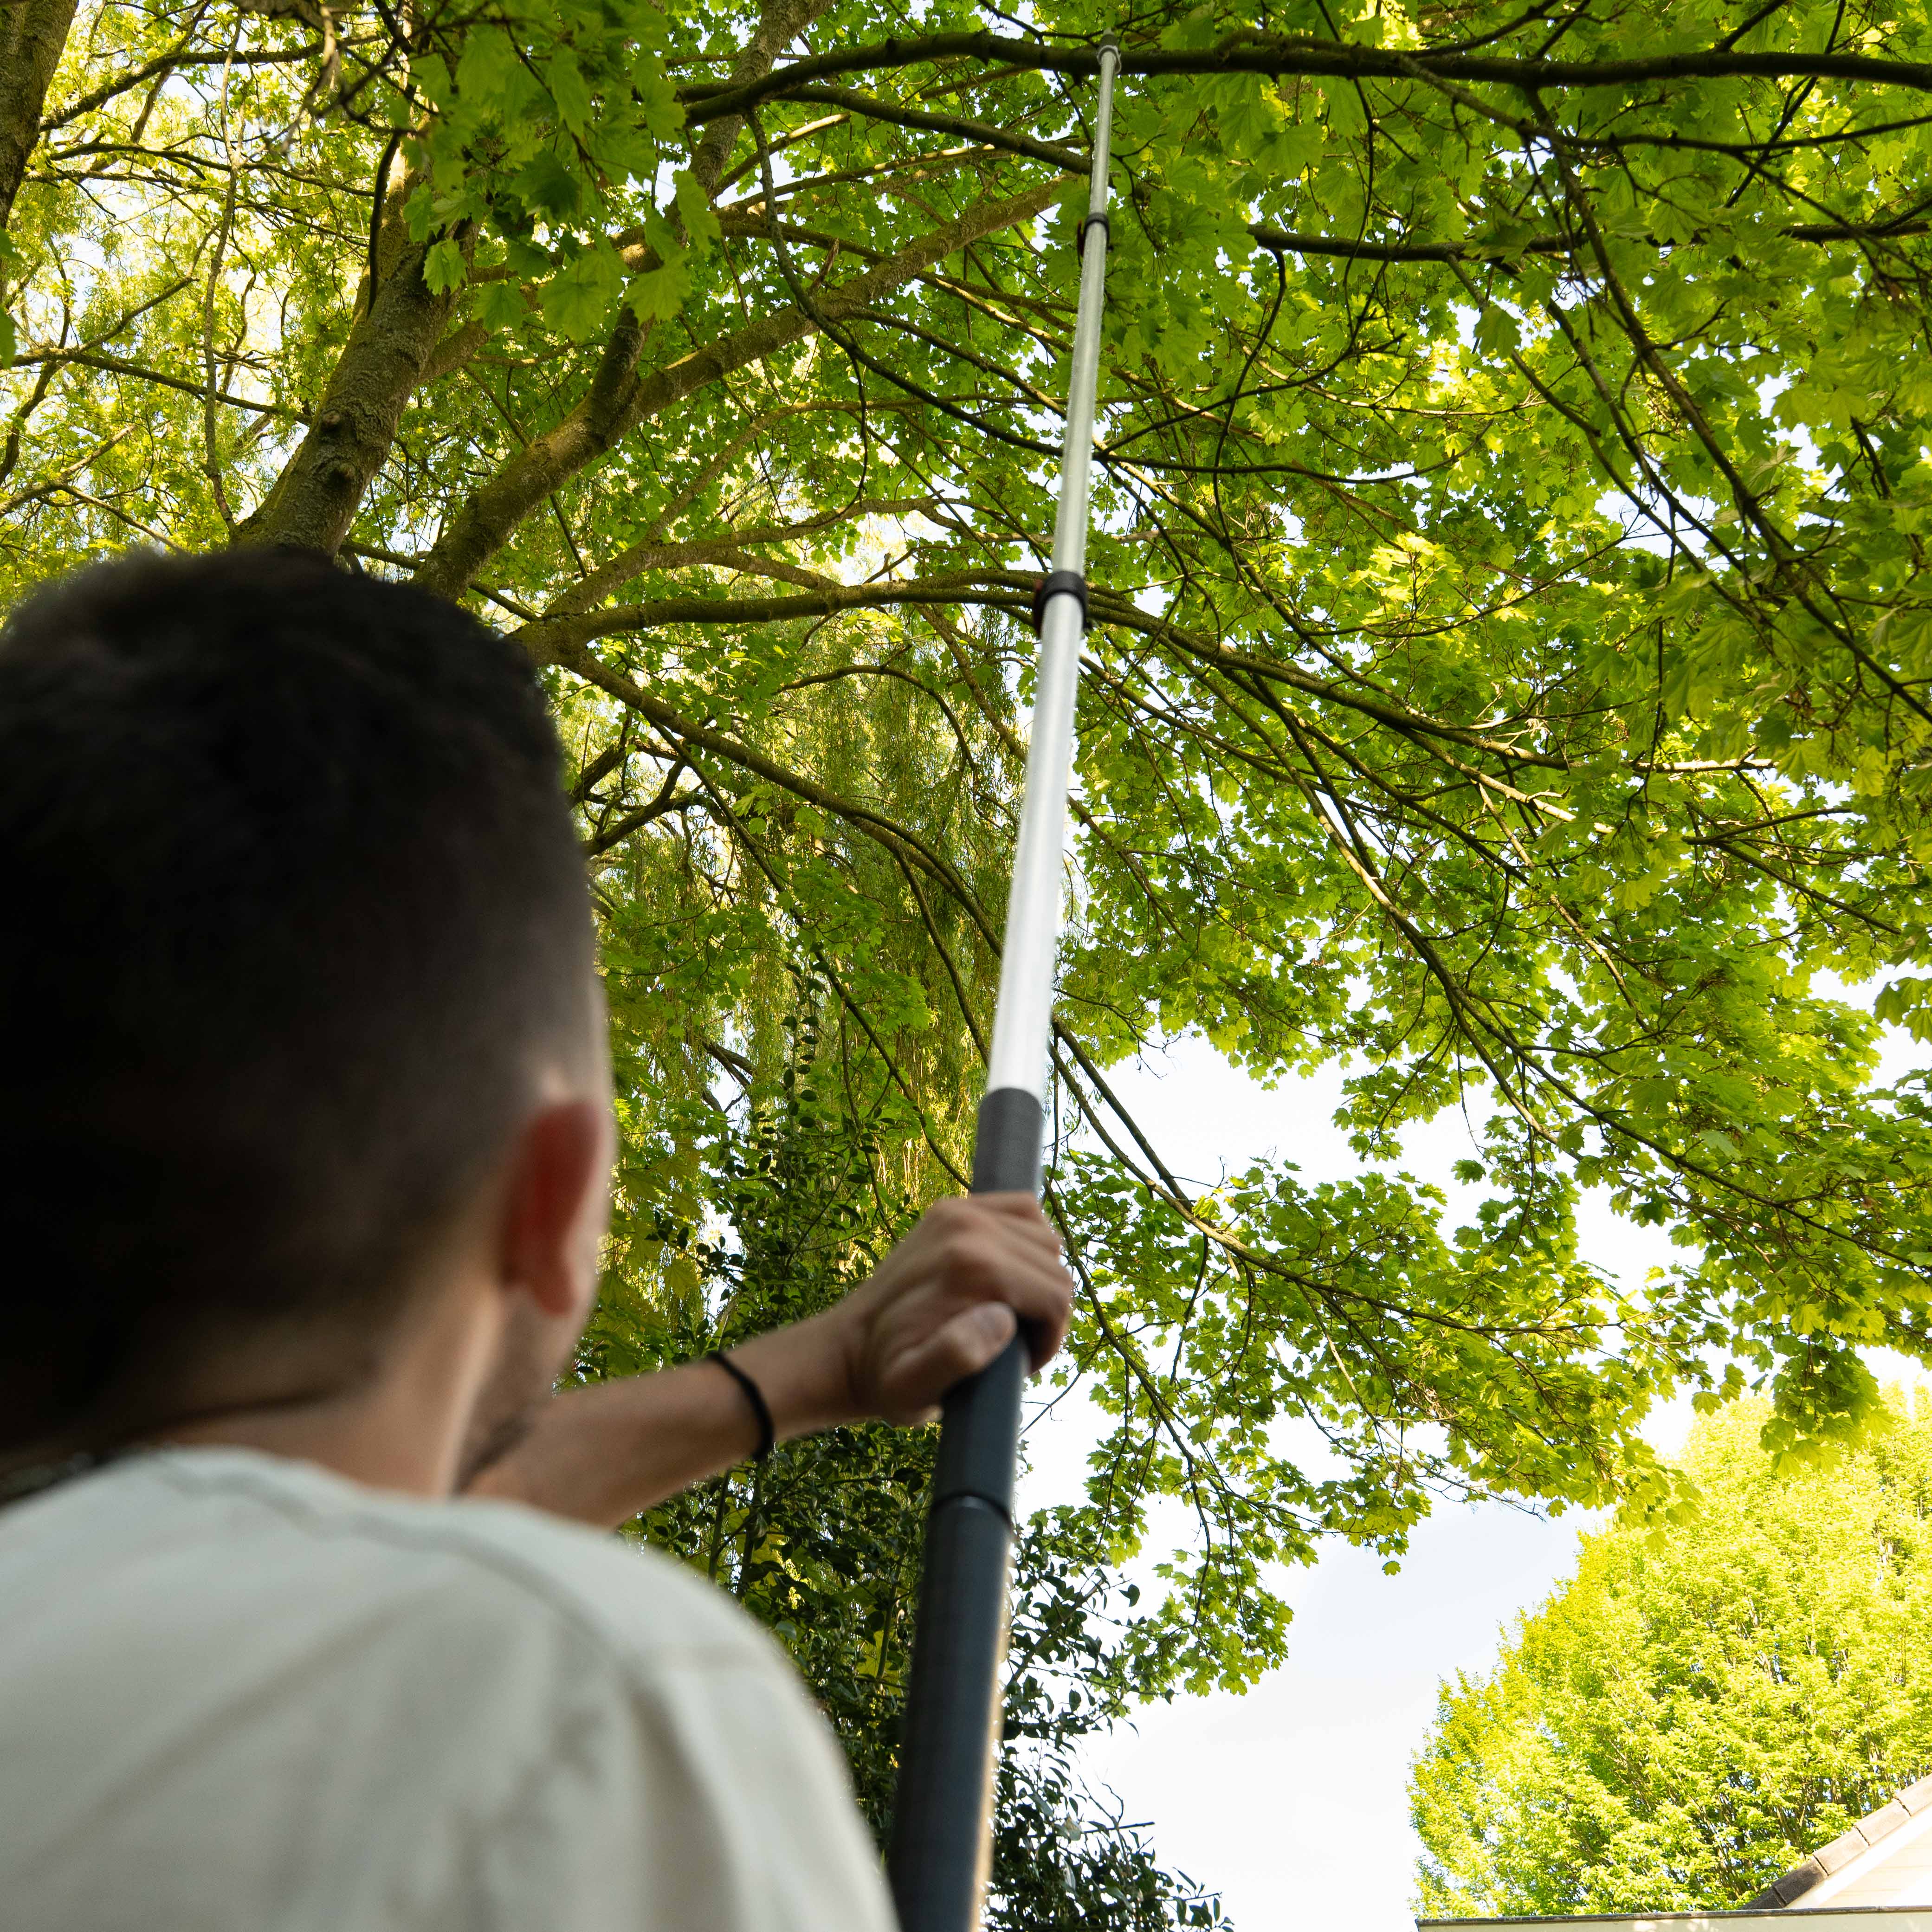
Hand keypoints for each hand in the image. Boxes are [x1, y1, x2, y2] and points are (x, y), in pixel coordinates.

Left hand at [733, 1194, 1071, 1432]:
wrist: (848, 1348)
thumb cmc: (888, 1376)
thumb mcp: (915, 1387)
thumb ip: (957, 1356)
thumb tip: (1003, 1319)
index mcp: (970, 1265)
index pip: (1056, 1294)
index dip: (1051, 1336)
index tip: (1023, 1362)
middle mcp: (968, 1226)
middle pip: (1053, 1263)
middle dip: (1048, 1308)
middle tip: (1016, 1344)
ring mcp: (959, 1210)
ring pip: (1044, 1237)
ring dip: (1040, 1277)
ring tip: (1013, 1313)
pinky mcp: (953, 1209)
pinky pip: (1022, 1211)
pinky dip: (1028, 1243)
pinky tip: (1009, 1277)